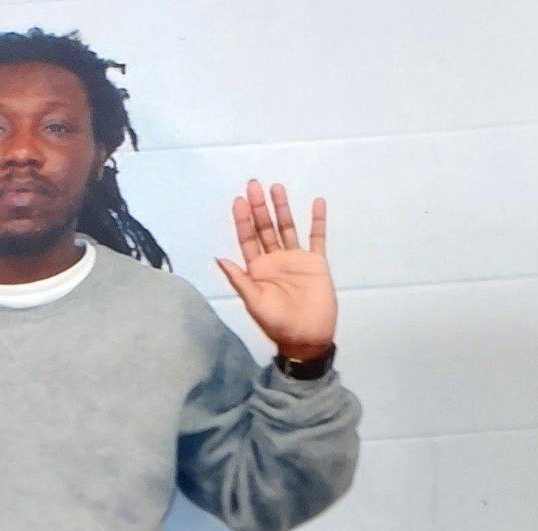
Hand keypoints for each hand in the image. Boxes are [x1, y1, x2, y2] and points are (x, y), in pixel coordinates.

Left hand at [215, 180, 336, 359]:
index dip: (243, 220)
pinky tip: (317, 203)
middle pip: (266, 228)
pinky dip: (318, 221)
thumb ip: (239, 280)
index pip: (248, 240)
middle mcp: (275, 261)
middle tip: (254, 184)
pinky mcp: (316, 263)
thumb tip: (219, 258)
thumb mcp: (254, 303)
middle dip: (259, 207)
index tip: (239, 201)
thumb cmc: (278, 324)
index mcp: (258, 270)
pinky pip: (318, 238)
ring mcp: (296, 260)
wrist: (307, 338)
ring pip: (288, 228)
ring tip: (277, 187)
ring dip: (282, 208)